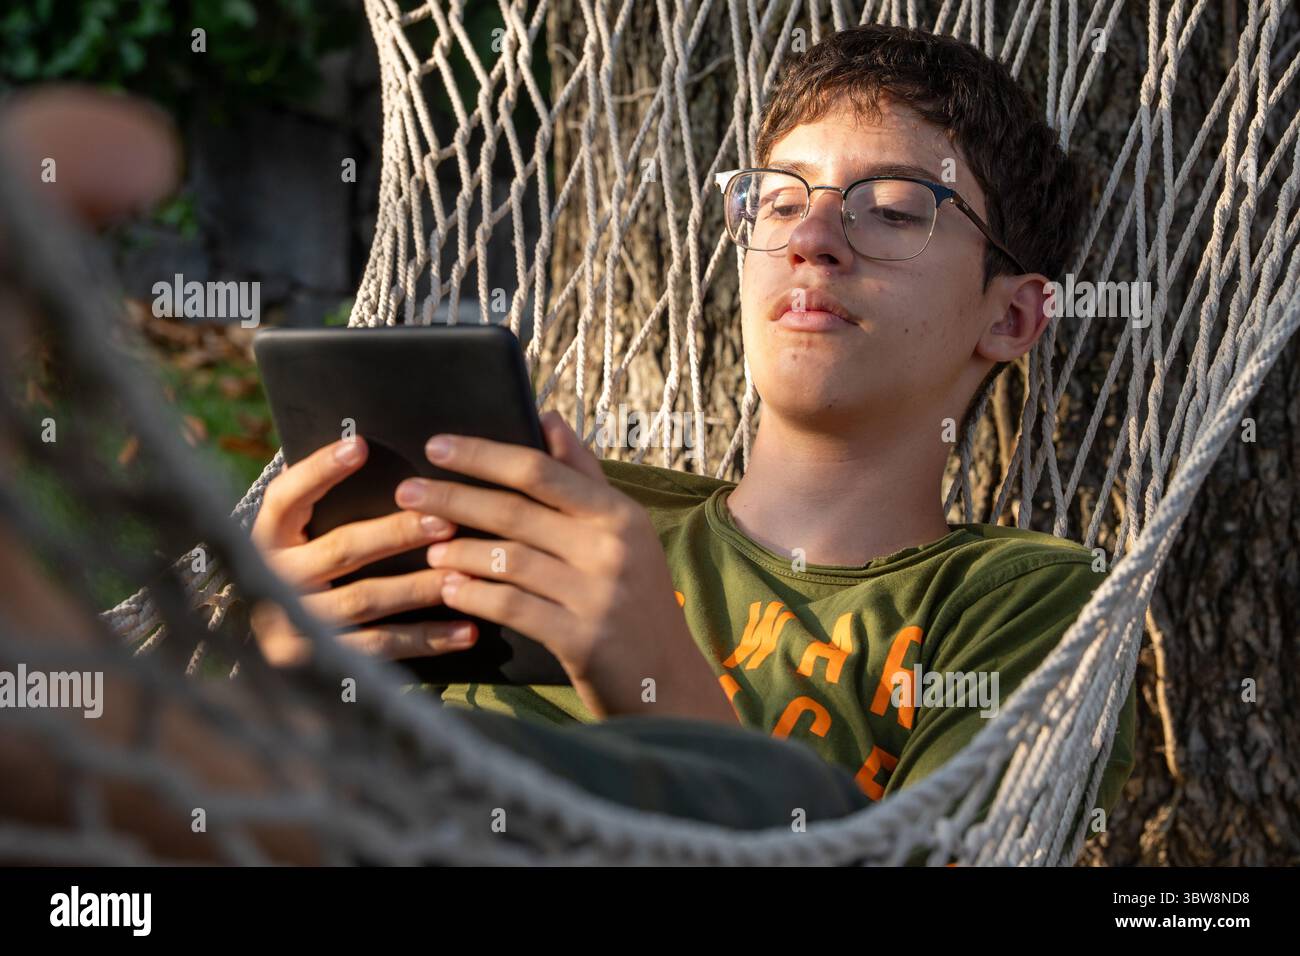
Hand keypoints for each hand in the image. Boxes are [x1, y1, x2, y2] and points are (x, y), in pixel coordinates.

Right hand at [248, 436, 478, 666]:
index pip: (286, 496)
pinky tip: (467, 630)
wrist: (269, 647)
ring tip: (466, 572)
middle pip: (341, 550)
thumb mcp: (296, 534)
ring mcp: (293, 624)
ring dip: (420, 586)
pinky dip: (426, 639)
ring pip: (366, 600)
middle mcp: (275, 579)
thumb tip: (362, 445)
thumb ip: (319, 498)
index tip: (360, 446)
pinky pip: (380, 648)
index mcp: (267, 537)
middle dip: (397, 533)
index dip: (320, 470)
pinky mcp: (318, 663)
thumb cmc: (301, 566)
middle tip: (445, 520)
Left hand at [395, 410, 736, 722]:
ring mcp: (598, 595)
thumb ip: (584, 477)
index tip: (437, 446)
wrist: (669, 684)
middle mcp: (612, 548)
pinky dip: (475, 596)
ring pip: (509, 560)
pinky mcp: (583, 640)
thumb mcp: (625, 536)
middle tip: (407, 493)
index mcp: (619, 515)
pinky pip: (513, 608)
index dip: (484, 455)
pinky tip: (450, 591)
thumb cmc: (637, 602)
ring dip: (460, 552)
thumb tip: (548, 419)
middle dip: (453, 499)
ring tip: (428, 548)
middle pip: (515, 512)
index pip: (540, 471)